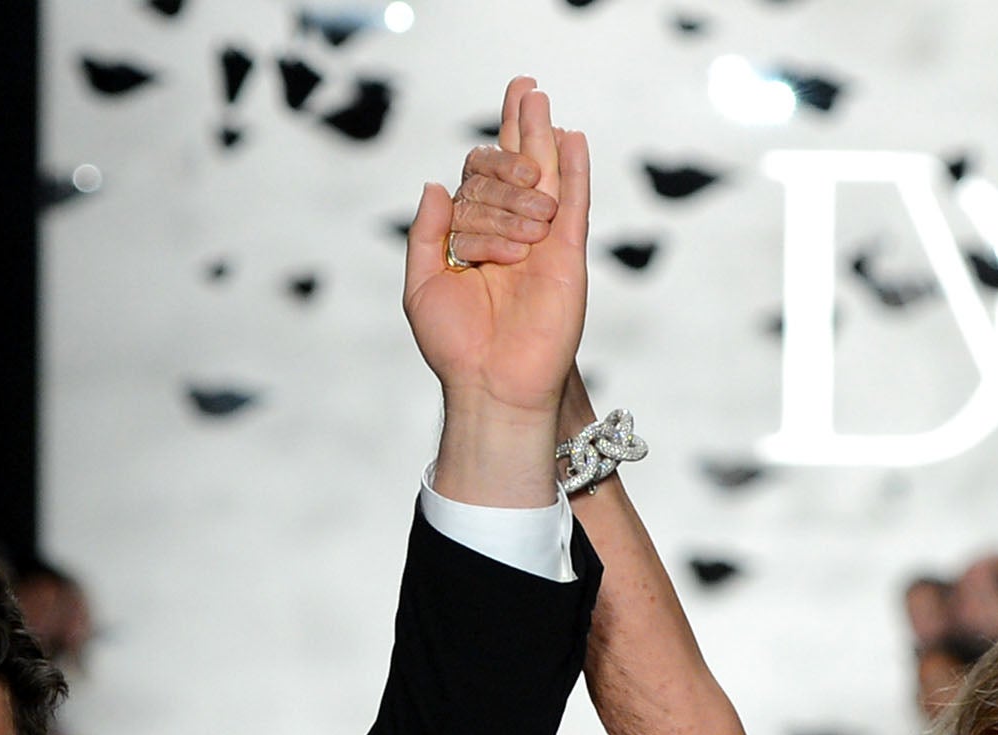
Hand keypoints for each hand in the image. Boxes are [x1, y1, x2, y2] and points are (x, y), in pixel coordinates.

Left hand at [408, 78, 592, 501]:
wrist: (492, 384)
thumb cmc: (456, 346)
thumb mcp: (423, 284)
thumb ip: (426, 234)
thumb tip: (436, 184)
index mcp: (475, 240)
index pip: (474, 188)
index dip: (473, 187)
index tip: (471, 239)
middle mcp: (512, 236)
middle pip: (513, 170)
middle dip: (514, 128)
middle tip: (522, 86)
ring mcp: (544, 245)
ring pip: (542, 178)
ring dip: (539, 134)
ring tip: (536, 93)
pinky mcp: (568, 258)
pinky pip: (575, 206)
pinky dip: (574, 172)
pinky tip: (572, 138)